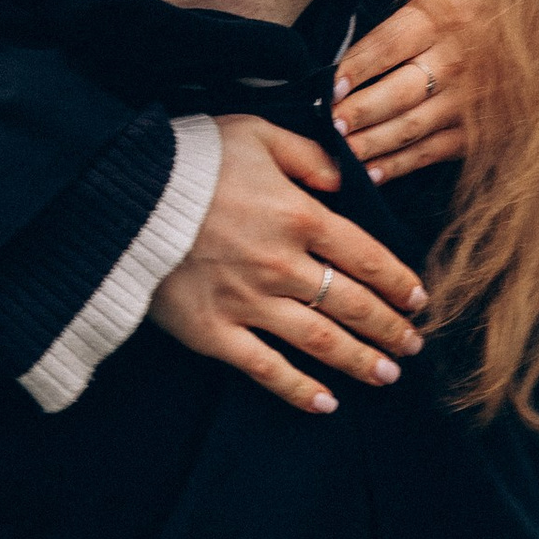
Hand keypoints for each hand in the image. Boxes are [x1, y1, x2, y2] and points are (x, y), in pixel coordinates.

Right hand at [149, 113, 428, 416]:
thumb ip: (308, 155)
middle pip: (353, 305)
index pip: (367, 257)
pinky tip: (326, 404)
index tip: (419, 300)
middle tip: (412, 345)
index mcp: (300, 216)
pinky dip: (298, 390)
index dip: (399, 283)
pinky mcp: (212, 332)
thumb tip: (344, 179)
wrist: (119, 196)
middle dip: (390, 329)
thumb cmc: (189, 159)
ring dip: (360, 362)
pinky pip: (265, 369)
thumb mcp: (256, 133)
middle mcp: (283, 265)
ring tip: (388, 375)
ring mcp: (248, 302)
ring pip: (321, 342)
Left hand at [333, 0, 499, 178]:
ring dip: (372, 143)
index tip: (326, 84)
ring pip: (412, 127)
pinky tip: (370, 174)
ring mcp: (467, 102)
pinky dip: (400, 165)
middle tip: (326, 124)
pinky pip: (432, 152)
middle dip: (361, 110)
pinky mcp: (477, 131)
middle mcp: (456, 63)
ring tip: (337, 153)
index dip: (357, 65)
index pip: (391, 43)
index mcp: (444, 18)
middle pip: (400, 92)